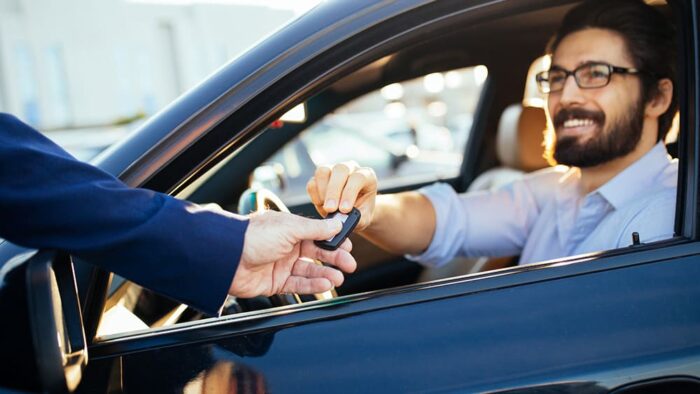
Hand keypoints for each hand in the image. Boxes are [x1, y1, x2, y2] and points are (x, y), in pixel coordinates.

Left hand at [229, 210, 356, 297]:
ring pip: (309, 271)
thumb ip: (315, 229)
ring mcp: (281, 265)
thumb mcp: (289, 228)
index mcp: (289, 228)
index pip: (317, 234)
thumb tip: (336, 223)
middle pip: (316, 253)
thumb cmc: (253, 237)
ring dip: (325, 274)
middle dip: (334, 259)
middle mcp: (286, 246)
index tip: (348, 245)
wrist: (226, 259)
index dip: (333, 240)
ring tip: (339, 278)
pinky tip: (325, 284)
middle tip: (350, 265)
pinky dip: (313, 286)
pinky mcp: (275, 283)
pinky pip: (298, 285)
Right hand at [306, 161, 376, 230]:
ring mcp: (333, 169)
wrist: (353, 212)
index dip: (350, 193)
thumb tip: (342, 219)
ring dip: (322, 191)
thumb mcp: (364, 217)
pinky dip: (314, 195)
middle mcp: (350, 168)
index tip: (344, 209)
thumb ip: (357, 218)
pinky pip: (312, 182)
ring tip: (326, 208)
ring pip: (323, 171)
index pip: (358, 178)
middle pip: (340, 170)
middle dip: (333, 191)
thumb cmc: (362, 212)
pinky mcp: (319, 177)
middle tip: (330, 209)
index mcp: (367, 176)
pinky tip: (321, 205)